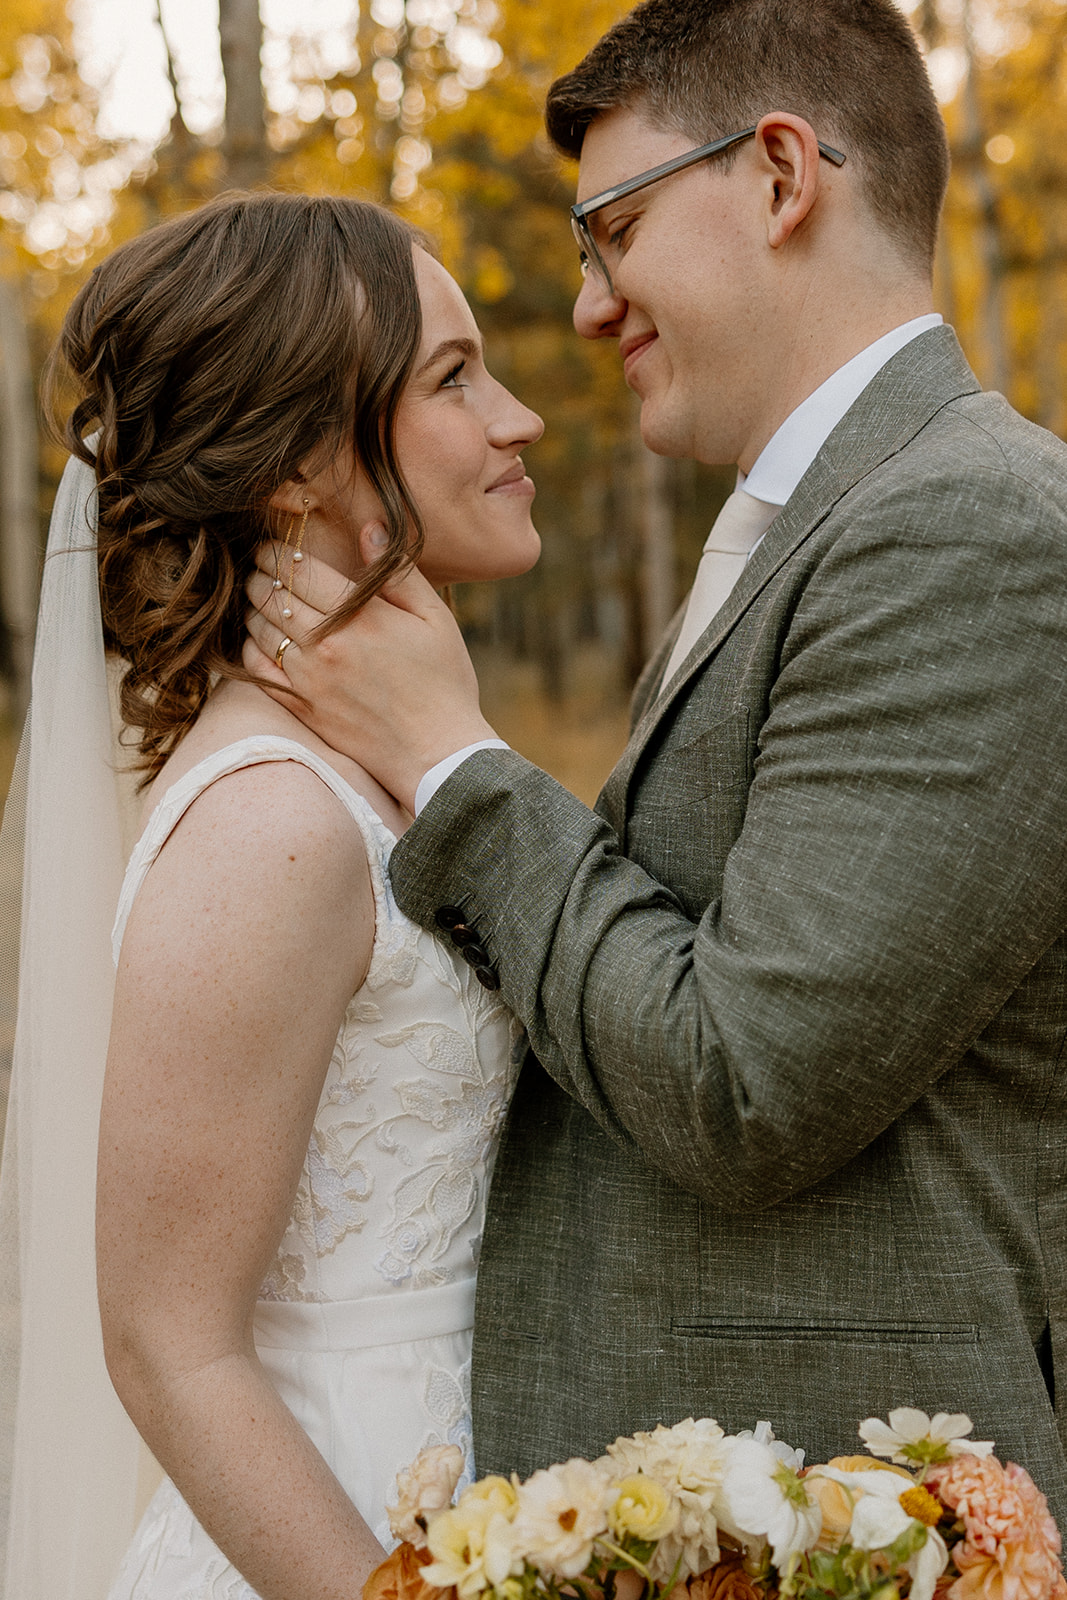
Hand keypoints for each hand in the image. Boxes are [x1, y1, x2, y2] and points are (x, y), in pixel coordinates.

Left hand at [244, 527, 496, 811]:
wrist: (438, 754)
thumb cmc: (444, 682)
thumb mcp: (435, 619)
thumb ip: (398, 572)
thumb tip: (370, 528)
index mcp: (359, 617)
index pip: (299, 569)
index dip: (278, 551)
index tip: (274, 546)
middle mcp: (326, 646)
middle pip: (271, 595)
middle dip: (259, 574)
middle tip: (260, 567)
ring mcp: (309, 680)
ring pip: (259, 630)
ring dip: (252, 608)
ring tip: (258, 598)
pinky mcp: (302, 709)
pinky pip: (257, 671)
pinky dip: (250, 648)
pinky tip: (259, 639)